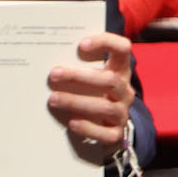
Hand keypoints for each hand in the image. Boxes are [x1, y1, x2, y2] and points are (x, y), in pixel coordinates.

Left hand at [48, 32, 134, 165]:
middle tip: (54, 74)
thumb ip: (80, 67)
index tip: (81, 44)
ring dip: (76, 101)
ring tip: (53, 98)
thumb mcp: (94, 78)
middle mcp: (125, 90)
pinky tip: (72, 123)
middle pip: (108, 80)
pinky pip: (105, 133)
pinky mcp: (116, 133)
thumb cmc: (95, 95)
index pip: (123, 49)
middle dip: (79, 76)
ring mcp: (122, 112)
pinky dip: (88, 128)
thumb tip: (53, 62)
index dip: (106, 43)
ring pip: (104, 107)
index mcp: (120, 71)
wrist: (110, 127)